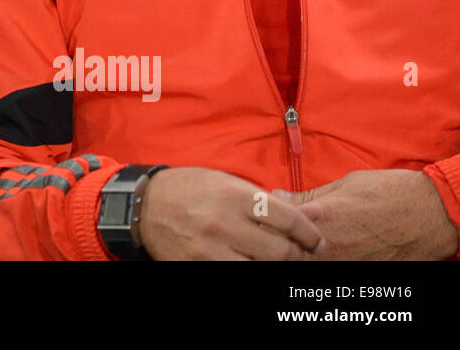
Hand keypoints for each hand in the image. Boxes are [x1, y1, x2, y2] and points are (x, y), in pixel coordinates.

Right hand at [138, 166, 323, 259]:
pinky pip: (235, 275)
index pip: (287, 219)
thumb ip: (266, 199)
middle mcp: (222, 223)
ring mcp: (208, 250)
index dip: (310, 233)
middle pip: (280, 251)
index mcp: (232, 196)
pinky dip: (249, 270)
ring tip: (277, 260)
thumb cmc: (189, 188)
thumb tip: (311, 213)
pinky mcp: (197, 267)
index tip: (316, 241)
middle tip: (302, 255)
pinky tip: (251, 263)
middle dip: (299, 256)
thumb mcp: (226, 182)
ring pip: (261, 269)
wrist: (143, 205)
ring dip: (274, 266)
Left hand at [280, 169, 458, 259]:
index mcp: (318, 218)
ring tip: (292, 246)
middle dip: (274, 242)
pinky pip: (328, 274)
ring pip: (302, 267)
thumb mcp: (344, 185)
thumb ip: (307, 196)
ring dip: (293, 257)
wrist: (432, 216)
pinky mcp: (357, 276)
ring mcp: (342, 265)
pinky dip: (317, 266)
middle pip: (283, 252)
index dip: (263, 222)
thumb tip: (278, 196)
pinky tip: (317, 257)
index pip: (273, 225)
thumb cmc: (390, 194)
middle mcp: (327, 246)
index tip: (259, 218)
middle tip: (271, 235)